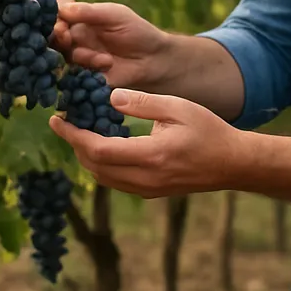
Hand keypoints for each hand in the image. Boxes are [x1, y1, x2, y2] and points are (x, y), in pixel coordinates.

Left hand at [48, 89, 247, 197]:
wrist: (233, 164)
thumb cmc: (209, 130)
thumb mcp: (178, 107)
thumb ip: (142, 102)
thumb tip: (109, 97)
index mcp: (151, 156)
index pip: (98, 150)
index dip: (73, 136)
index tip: (57, 119)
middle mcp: (145, 179)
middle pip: (94, 167)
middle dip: (74, 145)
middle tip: (65, 123)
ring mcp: (147, 190)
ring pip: (103, 178)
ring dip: (86, 156)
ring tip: (80, 132)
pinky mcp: (151, 193)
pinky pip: (116, 181)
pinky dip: (102, 165)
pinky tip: (103, 145)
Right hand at [50, 0, 170, 90]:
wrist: (152, 60)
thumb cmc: (135, 31)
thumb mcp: (115, 15)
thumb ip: (89, 11)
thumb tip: (62, 9)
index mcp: (79, 18)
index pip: (56, 12)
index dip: (52, 15)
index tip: (60, 19)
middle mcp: (73, 37)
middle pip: (51, 35)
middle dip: (57, 36)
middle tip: (68, 38)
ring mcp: (76, 57)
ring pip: (63, 55)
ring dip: (82, 55)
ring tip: (106, 59)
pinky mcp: (82, 76)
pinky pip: (73, 74)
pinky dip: (88, 70)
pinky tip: (106, 66)